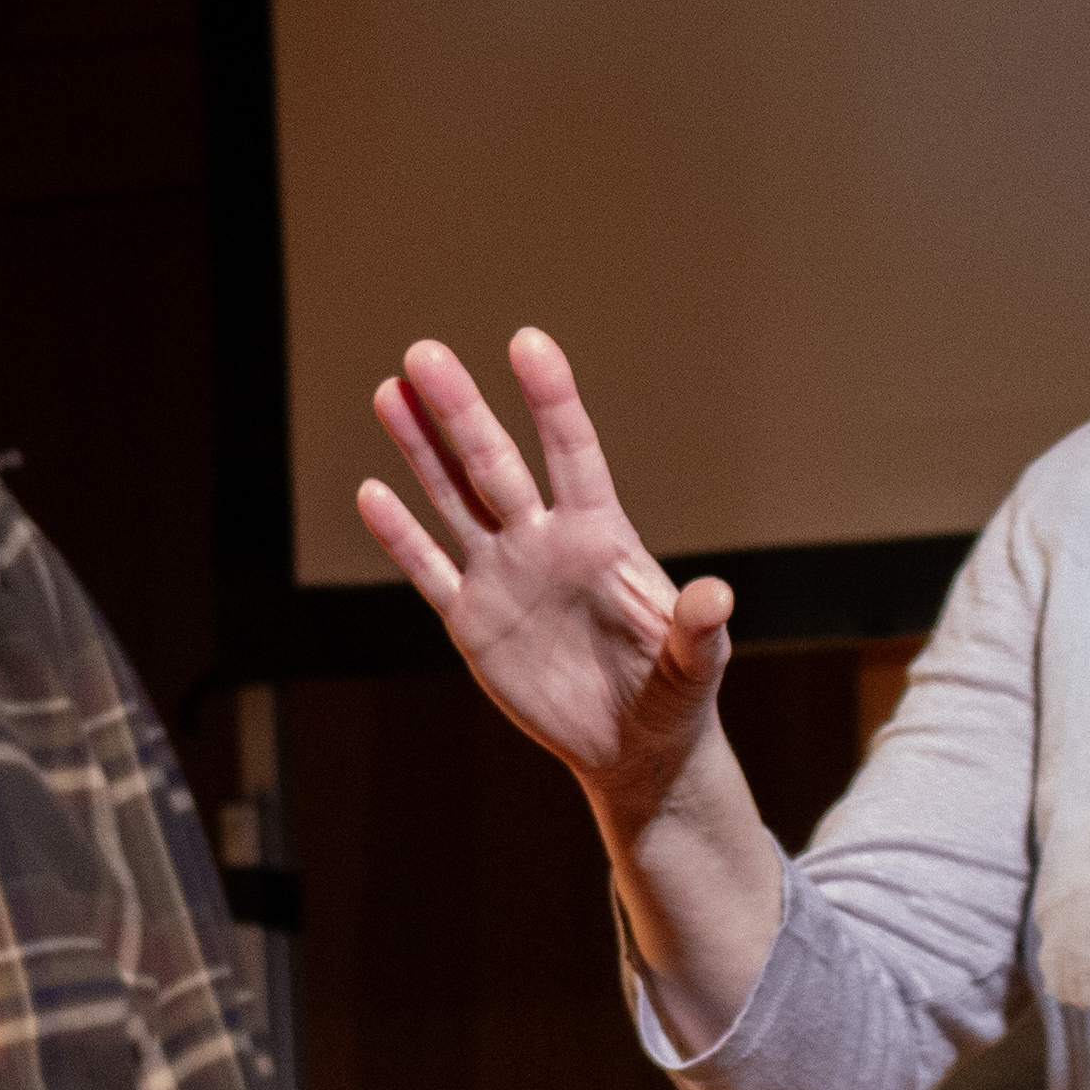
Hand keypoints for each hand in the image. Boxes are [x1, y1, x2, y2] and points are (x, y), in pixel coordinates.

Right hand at [360, 329, 734, 831]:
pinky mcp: (473, 620)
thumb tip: (717, 596)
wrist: (631, 746)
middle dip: (461, 412)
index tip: (527, 343)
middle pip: (495, 466)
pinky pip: (431, 570)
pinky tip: (372, 491)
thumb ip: (700, 630)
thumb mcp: (696, 666)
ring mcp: (505, 575)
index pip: (574, 454)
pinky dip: (400, 536)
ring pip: (454, 501)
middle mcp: (546, 541)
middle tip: (424, 354)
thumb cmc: (673, 693)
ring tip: (391, 391)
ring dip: (422, 449)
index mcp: (602, 537)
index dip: (550, 401)